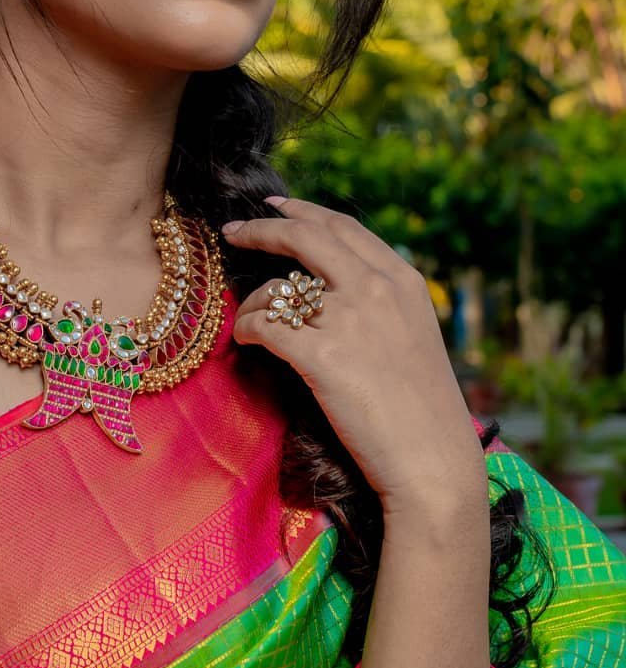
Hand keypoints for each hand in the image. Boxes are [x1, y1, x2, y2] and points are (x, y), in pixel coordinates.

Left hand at [222, 198, 486, 518]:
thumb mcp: (415, 336)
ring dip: (252, 299)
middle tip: (233, 231)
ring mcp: (349, 320)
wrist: (433, 461)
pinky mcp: (322, 357)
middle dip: (261, 229)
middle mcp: (376, 289)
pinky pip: (264, 326)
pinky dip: (247, 330)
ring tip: (246, 316)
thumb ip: (382, 304)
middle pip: (305, 236)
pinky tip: (245, 341)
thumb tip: (336, 290)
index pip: (343, 227)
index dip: (303, 211)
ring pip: (277, 287)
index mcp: (402, 281)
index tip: (275, 207)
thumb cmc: (423, 410)